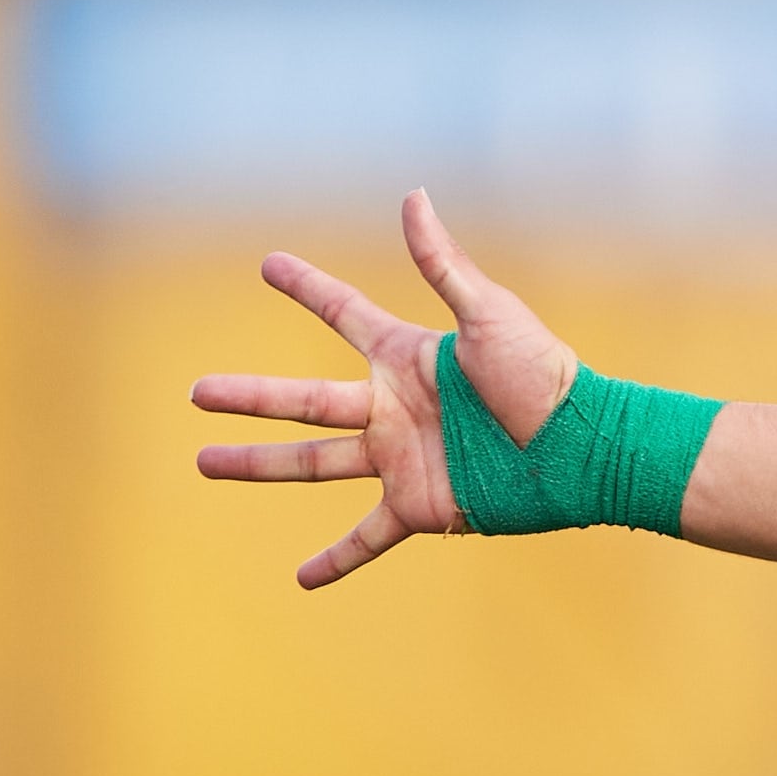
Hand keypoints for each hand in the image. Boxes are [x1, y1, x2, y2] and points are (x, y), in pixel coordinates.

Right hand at [191, 189, 577, 587]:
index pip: (343, 314)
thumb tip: (411, 196)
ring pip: (312, 463)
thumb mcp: (489, 315)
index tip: (270, 264)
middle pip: (301, 398)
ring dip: (257, 464)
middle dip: (248, 395)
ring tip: (204, 463)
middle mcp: (392, 407)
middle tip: (195, 391)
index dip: (306, 287)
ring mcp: (400, 458)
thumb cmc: (545, 376)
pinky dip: (336, 560)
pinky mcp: (419, 506)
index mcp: (406, 358)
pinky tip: (301, 579)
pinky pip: (367, 536)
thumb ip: (443, 264)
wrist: (581, 448)